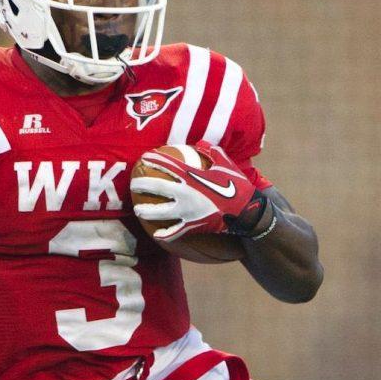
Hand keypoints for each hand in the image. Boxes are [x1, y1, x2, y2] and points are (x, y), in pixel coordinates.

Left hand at [132, 142, 267, 240]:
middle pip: (156, 186)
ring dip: (146, 211)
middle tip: (133, 183)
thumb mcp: (226, 163)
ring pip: (159, 212)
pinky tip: (156, 235)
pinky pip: (173, 232)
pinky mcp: (191, 226)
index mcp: (191, 175)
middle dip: (141, 184)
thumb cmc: (237, 186)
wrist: (247, 211)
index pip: (166, 164)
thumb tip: (201, 144)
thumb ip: (212, 152)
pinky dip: (164, 234)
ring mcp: (186, 211)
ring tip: (139, 211)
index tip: (144, 158)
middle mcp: (184, 192)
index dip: (153, 159)